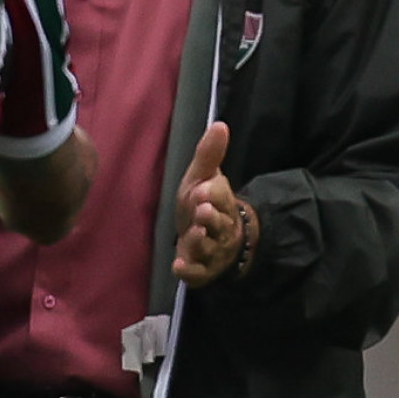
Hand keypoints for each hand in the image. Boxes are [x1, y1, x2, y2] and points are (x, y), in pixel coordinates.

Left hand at [172, 121, 252, 286]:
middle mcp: (220, 228)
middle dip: (210, 217)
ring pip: (208, 247)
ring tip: (191, 234)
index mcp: (220, 202)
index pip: (220, 197)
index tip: (203, 188)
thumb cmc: (203, 205)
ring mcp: (212, 250)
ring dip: (200, 241)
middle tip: (200, 210)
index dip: (213, 194)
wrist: (212, 240)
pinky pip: (198, 273)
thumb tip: (219, 124)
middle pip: (218, 223)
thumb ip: (209, 155)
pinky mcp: (202, 270)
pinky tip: (178, 265)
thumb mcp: (203, 178)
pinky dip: (189, 270)